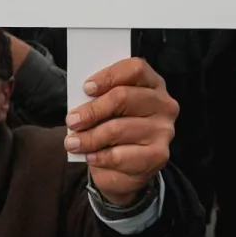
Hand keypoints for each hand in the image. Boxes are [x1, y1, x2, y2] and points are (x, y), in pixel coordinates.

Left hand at [65, 57, 177, 205]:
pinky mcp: (158, 155)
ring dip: (89, 138)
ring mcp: (164, 130)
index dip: (109, 76)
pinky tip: (91, 157)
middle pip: (123, 97)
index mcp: (153, 83)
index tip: (86, 88)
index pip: (136, 68)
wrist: (125, 167)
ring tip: (72, 143)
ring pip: (118, 129)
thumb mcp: (107, 108)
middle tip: (72, 121)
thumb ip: (98, 99)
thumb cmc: (114, 128)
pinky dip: (100, 157)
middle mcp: (164, 104)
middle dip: (92, 110)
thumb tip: (79, 104)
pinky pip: (121, 155)